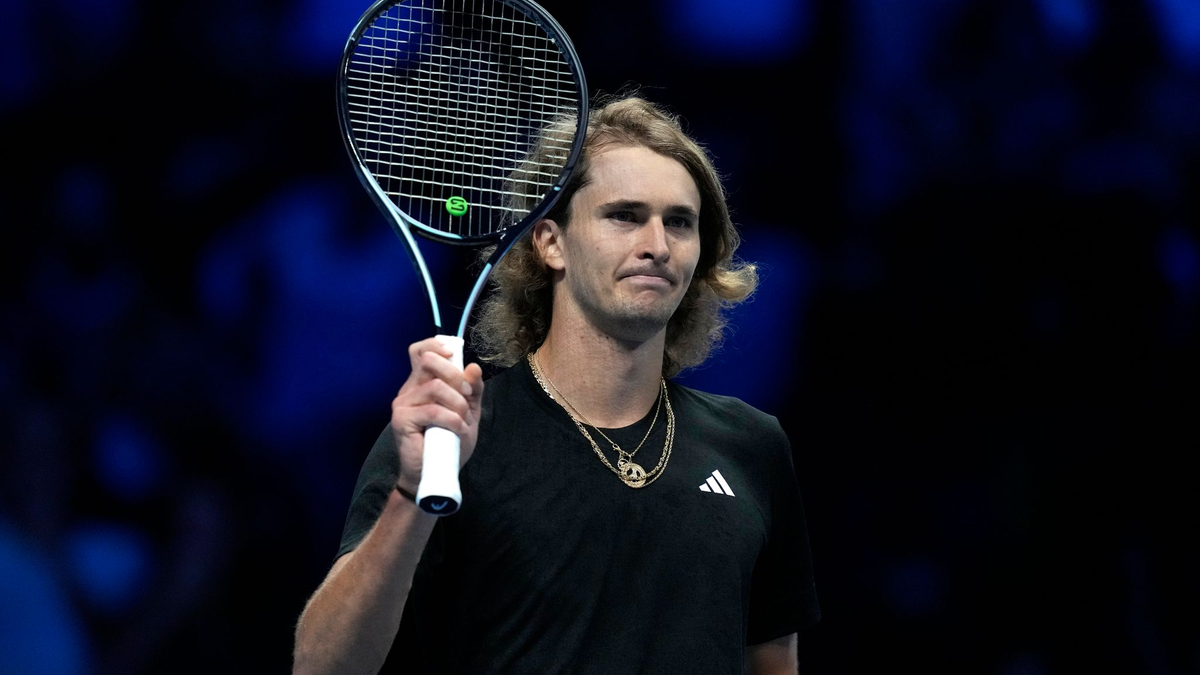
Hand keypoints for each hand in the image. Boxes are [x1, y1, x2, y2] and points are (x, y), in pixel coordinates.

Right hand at [390, 337, 484, 494]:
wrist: (435, 473)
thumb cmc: (449, 443)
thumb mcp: (468, 412)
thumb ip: (472, 390)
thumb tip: (473, 367)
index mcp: (422, 384)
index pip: (420, 351)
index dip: (435, 345)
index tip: (454, 354)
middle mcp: (409, 389)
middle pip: (427, 361)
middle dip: (454, 374)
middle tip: (467, 394)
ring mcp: (402, 403)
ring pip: (434, 386)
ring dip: (457, 404)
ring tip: (463, 422)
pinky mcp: (401, 420)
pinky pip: (432, 410)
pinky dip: (451, 419)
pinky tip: (458, 430)